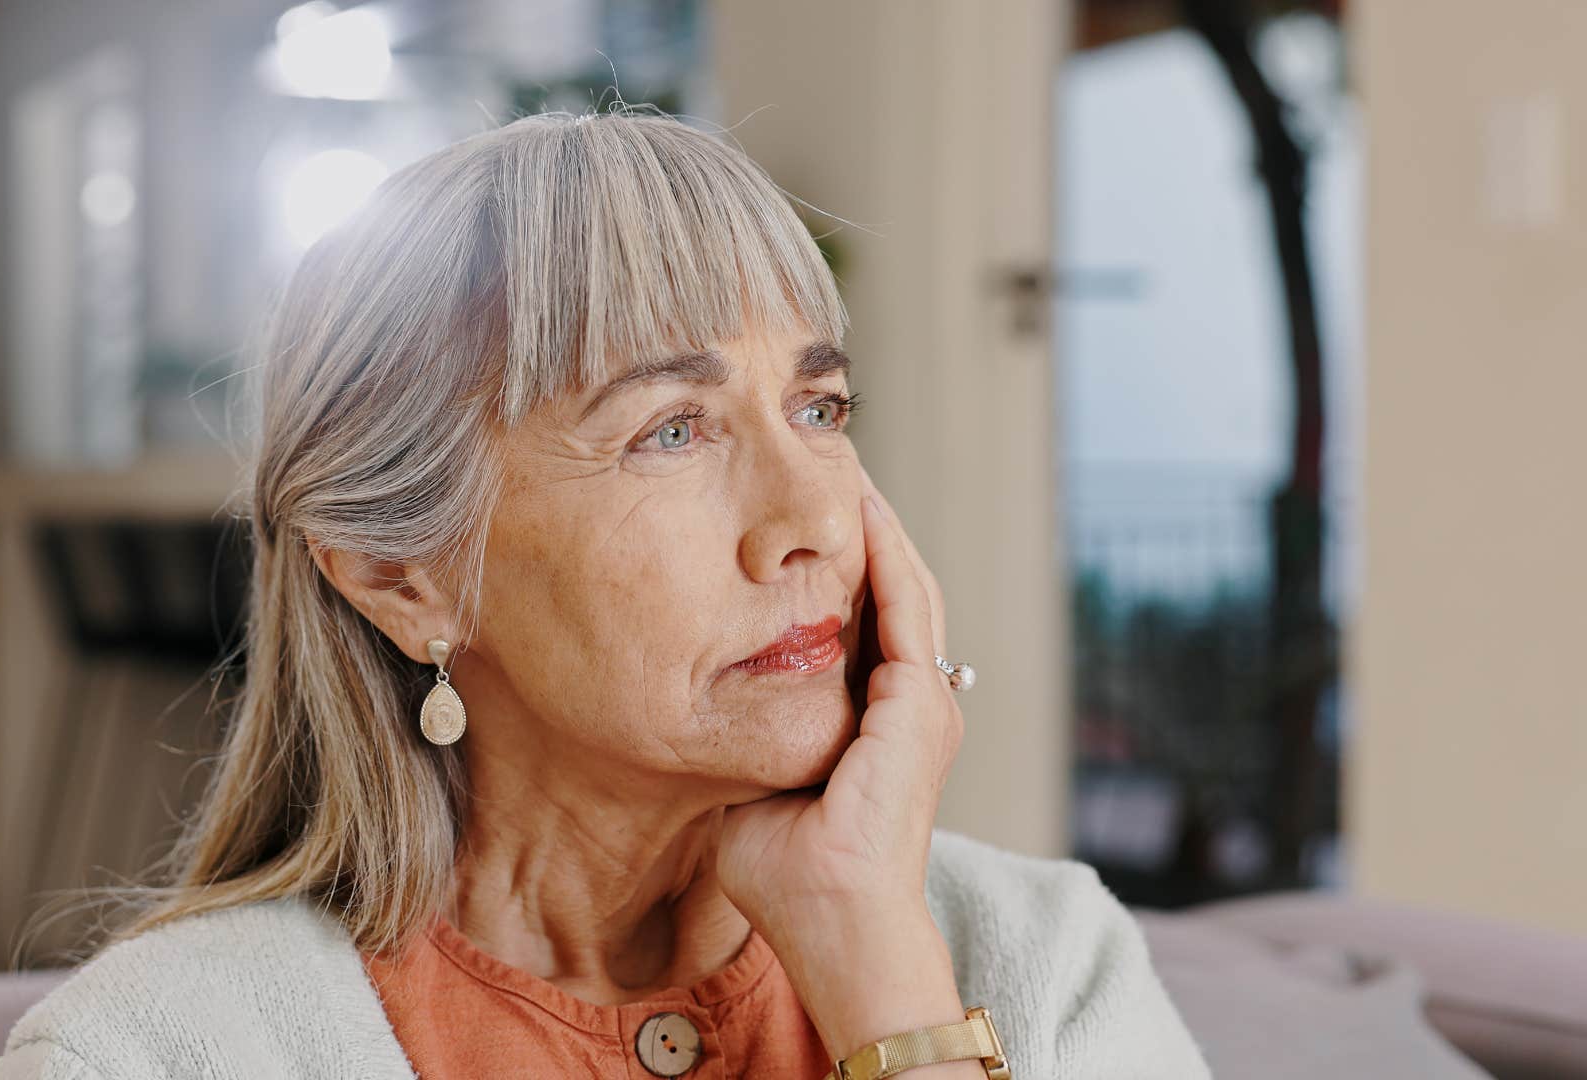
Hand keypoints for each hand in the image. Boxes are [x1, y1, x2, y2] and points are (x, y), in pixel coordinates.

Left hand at [717, 460, 962, 929]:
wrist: (832, 923)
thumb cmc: (786, 876)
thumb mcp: (752, 786)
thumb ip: (740, 739)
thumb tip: (691, 706)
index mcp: (876, 724)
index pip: (864, 624)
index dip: (838, 568)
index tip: (800, 521)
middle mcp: (910, 707)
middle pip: (892, 594)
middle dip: (866, 532)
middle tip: (832, 468)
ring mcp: (923, 705)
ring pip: (907, 588)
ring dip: (880, 528)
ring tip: (850, 469)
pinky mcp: (919, 707)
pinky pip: (905, 607)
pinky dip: (886, 553)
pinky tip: (863, 508)